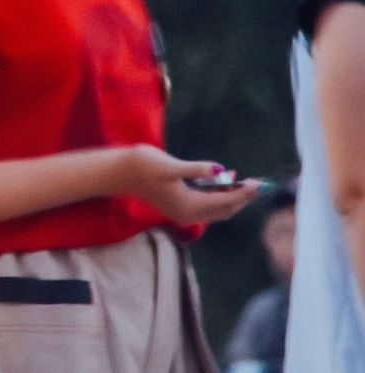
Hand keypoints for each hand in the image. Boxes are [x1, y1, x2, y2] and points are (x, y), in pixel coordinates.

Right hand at [117, 144, 262, 224]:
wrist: (119, 172)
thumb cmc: (142, 165)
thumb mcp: (170, 165)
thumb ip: (196, 168)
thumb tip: (220, 169)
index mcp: (189, 205)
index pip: (225, 201)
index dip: (244, 193)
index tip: (260, 184)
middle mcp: (189, 214)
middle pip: (225, 209)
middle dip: (242, 197)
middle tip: (258, 183)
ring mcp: (184, 212)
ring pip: (218, 209)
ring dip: (232, 196)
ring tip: (244, 181)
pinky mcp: (180, 206)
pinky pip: (208, 205)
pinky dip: (219, 195)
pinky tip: (223, 180)